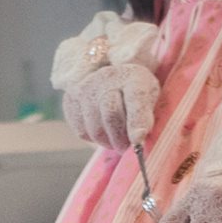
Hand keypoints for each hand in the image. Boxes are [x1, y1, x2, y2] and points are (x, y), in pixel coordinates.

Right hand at [50, 11, 164, 151]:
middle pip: (111, 116)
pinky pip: (81, 131)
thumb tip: (137, 139)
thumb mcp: (149, 103)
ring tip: (114, 137)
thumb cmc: (134, 96)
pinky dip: (92, 138)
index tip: (137, 141)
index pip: (136, 99)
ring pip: (95, 129)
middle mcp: (108, 77)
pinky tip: (101, 130)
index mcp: (134, 77)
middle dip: (120, 139)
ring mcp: (86, 87)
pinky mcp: (71, 98)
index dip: (137, 122)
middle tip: (125, 145)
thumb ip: (145, 118)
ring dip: (106, 141)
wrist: (112, 81)